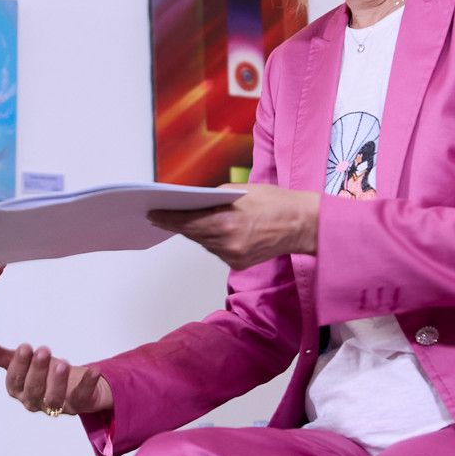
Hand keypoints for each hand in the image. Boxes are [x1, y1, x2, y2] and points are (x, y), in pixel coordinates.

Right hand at [0, 341, 113, 417]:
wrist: (75, 382)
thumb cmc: (44, 372)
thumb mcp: (22, 362)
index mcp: (20, 391)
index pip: (15, 382)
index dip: (19, 366)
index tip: (24, 347)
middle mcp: (37, 401)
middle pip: (34, 391)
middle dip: (37, 372)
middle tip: (42, 350)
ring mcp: (59, 405)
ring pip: (55, 400)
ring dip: (57, 382)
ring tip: (61, 362)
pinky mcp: (80, 404)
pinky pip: (83, 398)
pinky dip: (88, 384)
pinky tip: (93, 370)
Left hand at [149, 184, 319, 269]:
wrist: (302, 225)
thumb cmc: (275, 202)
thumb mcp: (240, 191)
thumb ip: (213, 198)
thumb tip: (192, 202)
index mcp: (225, 223)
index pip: (186, 223)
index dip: (167, 218)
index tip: (153, 213)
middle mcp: (227, 244)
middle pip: (193, 234)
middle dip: (179, 223)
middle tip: (162, 214)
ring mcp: (233, 257)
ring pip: (204, 243)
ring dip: (196, 231)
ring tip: (186, 219)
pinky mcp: (238, 264)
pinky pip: (217, 250)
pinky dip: (213, 239)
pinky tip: (214, 229)